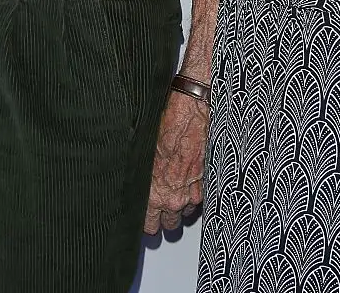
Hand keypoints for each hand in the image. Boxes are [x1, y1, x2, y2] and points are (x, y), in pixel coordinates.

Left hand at [144, 90, 208, 233]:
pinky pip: (197, 201)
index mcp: (153, 193)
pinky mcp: (205, 185)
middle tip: (160, 206)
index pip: (148, 225)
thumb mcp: (143, 151)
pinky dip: (193, 195)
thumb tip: (133, 183)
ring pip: (184, 214)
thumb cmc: (166, 128)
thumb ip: (141, 176)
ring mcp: (191, 193)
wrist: (189, 114)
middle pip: (168, 225)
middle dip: (163, 217)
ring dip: (179, 206)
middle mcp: (173, 198)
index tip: (146, 217)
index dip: (146, 222)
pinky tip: (186, 183)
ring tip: (174, 191)